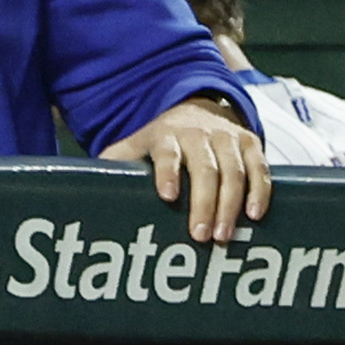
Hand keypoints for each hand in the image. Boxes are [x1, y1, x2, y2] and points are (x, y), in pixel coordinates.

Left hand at [103, 97, 272, 244]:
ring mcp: (227, 138)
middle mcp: (198, 134)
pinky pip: (260, 169)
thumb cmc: (160, 141)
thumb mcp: (134, 146)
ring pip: (234, 172)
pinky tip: (255, 215)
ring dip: (231, 205)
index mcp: (165, 136)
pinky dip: (260, 191)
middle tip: (200, 236)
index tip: (167, 196)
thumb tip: (84, 184)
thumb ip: (116, 162)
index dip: (168, 173)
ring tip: (224, 234)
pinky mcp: (250, 144)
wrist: (195, 108)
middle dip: (204, 203)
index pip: (166, 153)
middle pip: (205, 169)